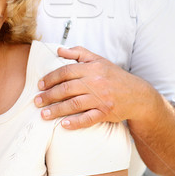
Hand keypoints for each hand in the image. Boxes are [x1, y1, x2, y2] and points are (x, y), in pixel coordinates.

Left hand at [35, 46, 155, 128]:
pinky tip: (64, 124)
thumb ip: (79, 53)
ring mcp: (101, 99)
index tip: (40, 84)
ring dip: (57, 110)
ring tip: (44, 114)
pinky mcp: (106, 113)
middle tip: (37, 100)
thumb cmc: (114, 76)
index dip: (51, 78)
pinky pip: (88, 119)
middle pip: (66, 89)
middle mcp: (96, 83)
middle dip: (49, 95)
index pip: (66, 71)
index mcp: (92, 68)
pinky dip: (75, 122)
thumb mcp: (98, 60)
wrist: (137, 95)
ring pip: (74, 104)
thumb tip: (60, 50)